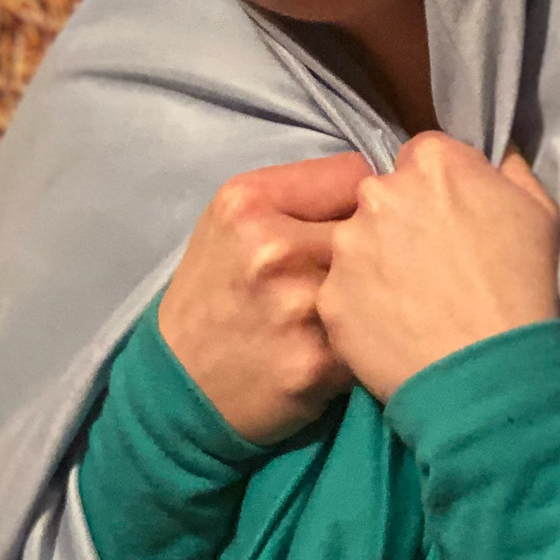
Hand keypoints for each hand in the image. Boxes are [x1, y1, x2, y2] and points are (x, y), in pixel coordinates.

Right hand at [159, 153, 368, 442]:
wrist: (179, 384)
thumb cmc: (213, 296)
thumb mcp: (228, 224)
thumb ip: (295, 196)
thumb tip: (376, 186)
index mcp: (249, 203)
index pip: (354, 174)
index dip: (357, 200)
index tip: (347, 224)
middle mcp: (273, 248)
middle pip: (373, 228)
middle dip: (369, 248)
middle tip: (346, 273)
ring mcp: (298, 306)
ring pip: (379, 282)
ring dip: (373, 297)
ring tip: (347, 310)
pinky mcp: (318, 362)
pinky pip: (374, 336)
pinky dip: (366, 342)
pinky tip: (340, 346)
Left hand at [317, 135, 559, 404]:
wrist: (493, 374)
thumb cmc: (528, 289)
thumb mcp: (541, 212)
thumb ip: (508, 169)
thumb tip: (494, 154)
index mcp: (431, 163)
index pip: (420, 157)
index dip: (437, 190)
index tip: (451, 222)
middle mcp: (378, 194)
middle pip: (382, 197)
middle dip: (401, 222)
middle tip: (432, 266)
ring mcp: (348, 247)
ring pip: (355, 245)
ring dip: (376, 264)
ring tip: (413, 303)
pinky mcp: (331, 297)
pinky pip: (343, 294)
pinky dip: (363, 308)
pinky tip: (395, 329)